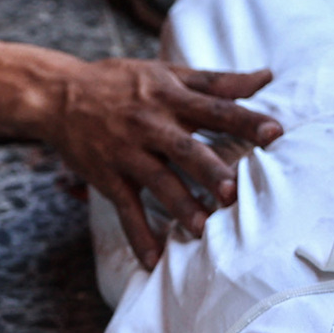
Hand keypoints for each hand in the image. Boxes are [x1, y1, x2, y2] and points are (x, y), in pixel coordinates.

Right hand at [0, 60, 278, 266]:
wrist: (58, 94)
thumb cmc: (120, 82)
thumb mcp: (167, 72)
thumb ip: (217, 80)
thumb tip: (266, 76)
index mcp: (171, 98)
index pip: (215, 108)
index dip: (246, 119)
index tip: (276, 132)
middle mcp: (150, 125)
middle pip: (184, 149)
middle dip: (208, 170)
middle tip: (232, 192)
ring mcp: (126, 153)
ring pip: (157, 181)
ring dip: (179, 205)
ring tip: (202, 229)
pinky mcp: (107, 176)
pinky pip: (125, 209)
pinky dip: (138, 235)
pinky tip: (154, 260)